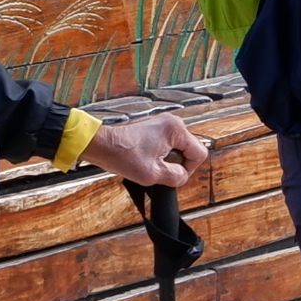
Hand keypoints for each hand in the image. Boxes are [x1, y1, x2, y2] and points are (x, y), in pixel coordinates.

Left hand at [93, 110, 207, 187]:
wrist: (101, 145)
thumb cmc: (121, 154)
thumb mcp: (154, 174)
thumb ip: (176, 177)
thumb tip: (182, 176)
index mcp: (176, 130)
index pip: (199, 154)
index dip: (188, 169)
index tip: (173, 175)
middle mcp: (172, 122)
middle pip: (189, 150)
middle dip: (176, 164)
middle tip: (159, 170)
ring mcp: (162, 124)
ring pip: (178, 149)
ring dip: (167, 160)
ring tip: (151, 164)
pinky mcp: (154, 128)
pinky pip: (168, 145)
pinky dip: (160, 155)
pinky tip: (147, 159)